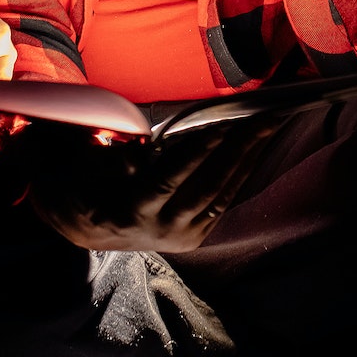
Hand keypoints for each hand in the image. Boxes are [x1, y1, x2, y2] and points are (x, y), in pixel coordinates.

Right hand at [27, 120, 277, 252]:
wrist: (88, 227)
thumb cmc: (90, 181)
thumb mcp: (93, 162)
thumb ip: (118, 150)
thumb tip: (150, 135)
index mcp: (134, 208)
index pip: (171, 178)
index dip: (198, 152)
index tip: (222, 126)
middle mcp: (162, 228)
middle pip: (207, 185)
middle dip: (238, 149)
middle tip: (264, 119)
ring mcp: (181, 236)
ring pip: (221, 195)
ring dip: (247, 159)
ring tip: (267, 128)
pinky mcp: (195, 238)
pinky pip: (223, 203)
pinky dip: (241, 175)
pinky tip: (256, 150)